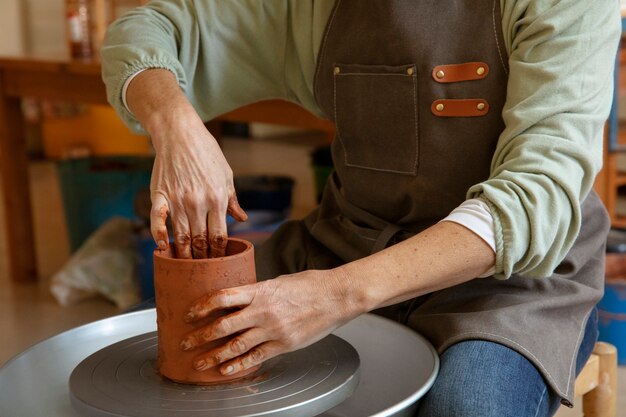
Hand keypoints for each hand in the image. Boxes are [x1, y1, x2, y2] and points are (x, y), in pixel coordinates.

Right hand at [149, 110, 246, 258]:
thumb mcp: (227, 175)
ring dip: (183, 253)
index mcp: (217, 199)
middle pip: (200, 240)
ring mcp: (178, 200)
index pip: (220, 235)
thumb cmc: (207, 153)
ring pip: (181, 235)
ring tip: (185, 267)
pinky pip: (158, 220)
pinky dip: (158, 235)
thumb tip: (243, 219)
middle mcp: (198, 203)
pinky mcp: (160, 194)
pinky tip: (162, 248)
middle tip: (202, 271)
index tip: (219, 263)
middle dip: (202, 258)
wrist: (180, 133)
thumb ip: (233, 200)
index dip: (219, 253)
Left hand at [179, 270, 363, 374]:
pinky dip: (239, 365)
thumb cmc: (310, 285)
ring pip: (236, 345)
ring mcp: (273, 329)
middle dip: (200, 336)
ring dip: (214, 355)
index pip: (222, 297)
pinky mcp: (284, 344)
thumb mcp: (279, 282)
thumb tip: (239, 299)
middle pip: (223, 325)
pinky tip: (226, 370)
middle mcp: (263, 311)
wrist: (336, 296)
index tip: (189, 314)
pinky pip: (256, 357)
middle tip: (185, 343)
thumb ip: (258, 292)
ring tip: (199, 363)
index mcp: (260, 291)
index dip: (201, 306)